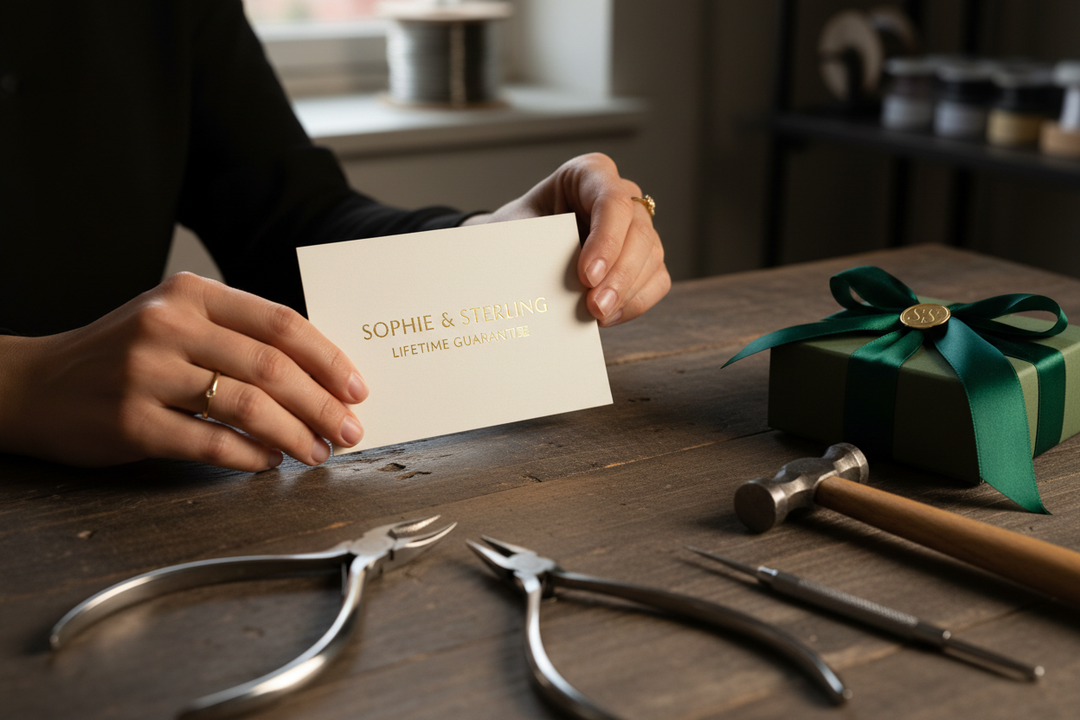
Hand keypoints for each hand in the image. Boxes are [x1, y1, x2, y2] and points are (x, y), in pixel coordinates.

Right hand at [0, 273, 366, 470]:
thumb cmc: (120, 354)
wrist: (33, 384)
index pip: (279, 322)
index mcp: (190, 295)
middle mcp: (169, 326)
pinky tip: (270, 462)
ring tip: (318, 451)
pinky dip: (251, 456)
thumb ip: (236, 335)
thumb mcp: (174, 321)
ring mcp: (146, 373)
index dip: (328, 358)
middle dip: (322, 404)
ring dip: (295, 434)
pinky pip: (211, 442)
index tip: (357, 387)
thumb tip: (319, 372)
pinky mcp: (132, 422)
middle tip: (350, 429)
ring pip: (247, 405)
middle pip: (272, 366)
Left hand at [463, 153, 669, 325]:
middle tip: (595, 306)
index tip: (587, 275)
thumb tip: (548, 278)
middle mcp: (621, 196)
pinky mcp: (644, 258)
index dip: (606, 240)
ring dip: (627, 293)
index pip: (613, 201)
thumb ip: (536, 243)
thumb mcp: (517, 229)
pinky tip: (606, 317)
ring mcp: (637, 227)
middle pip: (639, 233)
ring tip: (597, 315)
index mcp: (589, 174)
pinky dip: (635, 303)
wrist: (514, 248)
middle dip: (619, 275)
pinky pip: (657, 281)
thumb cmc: (515, 231)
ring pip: (652, 258)